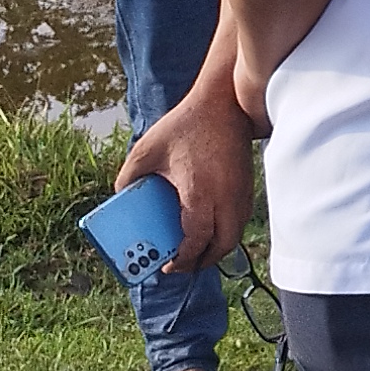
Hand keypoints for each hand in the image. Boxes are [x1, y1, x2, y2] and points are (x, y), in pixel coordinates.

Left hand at [118, 75, 257, 273]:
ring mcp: (241, 192)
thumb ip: (128, 176)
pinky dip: (225, 231)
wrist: (226, 104)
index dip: (183, 259)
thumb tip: (121, 197)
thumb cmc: (187, 124)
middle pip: (222, 246)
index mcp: (199, 193)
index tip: (168, 266)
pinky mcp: (247, 186)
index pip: (196, 240)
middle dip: (202, 261)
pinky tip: (209, 226)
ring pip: (234, 235)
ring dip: (216, 247)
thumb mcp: (146, 149)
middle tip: (182, 263)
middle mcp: (226, 198)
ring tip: (195, 249)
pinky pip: (239, 220)